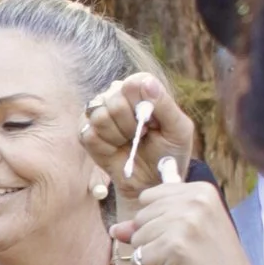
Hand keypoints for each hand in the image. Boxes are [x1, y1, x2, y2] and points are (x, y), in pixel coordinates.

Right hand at [84, 73, 199, 190]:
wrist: (151, 182)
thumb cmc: (168, 154)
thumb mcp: (178, 130)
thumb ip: (165, 104)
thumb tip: (147, 82)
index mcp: (141, 89)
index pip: (133, 84)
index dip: (141, 105)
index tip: (151, 123)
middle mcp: (117, 95)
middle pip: (114, 100)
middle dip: (131, 126)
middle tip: (141, 136)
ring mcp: (99, 113)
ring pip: (99, 117)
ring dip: (118, 137)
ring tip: (129, 143)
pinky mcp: (85, 132)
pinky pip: (88, 135)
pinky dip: (105, 148)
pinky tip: (115, 150)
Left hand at [125, 164, 249, 264]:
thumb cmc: (211, 260)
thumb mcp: (185, 232)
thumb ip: (150, 224)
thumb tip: (115, 229)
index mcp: (200, 190)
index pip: (149, 197)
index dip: (156, 221)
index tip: (182, 234)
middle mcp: (194, 201)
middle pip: (141, 217)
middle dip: (153, 239)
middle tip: (183, 251)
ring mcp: (184, 222)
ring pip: (137, 238)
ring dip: (151, 256)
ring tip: (180, 262)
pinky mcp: (174, 246)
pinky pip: (139, 258)